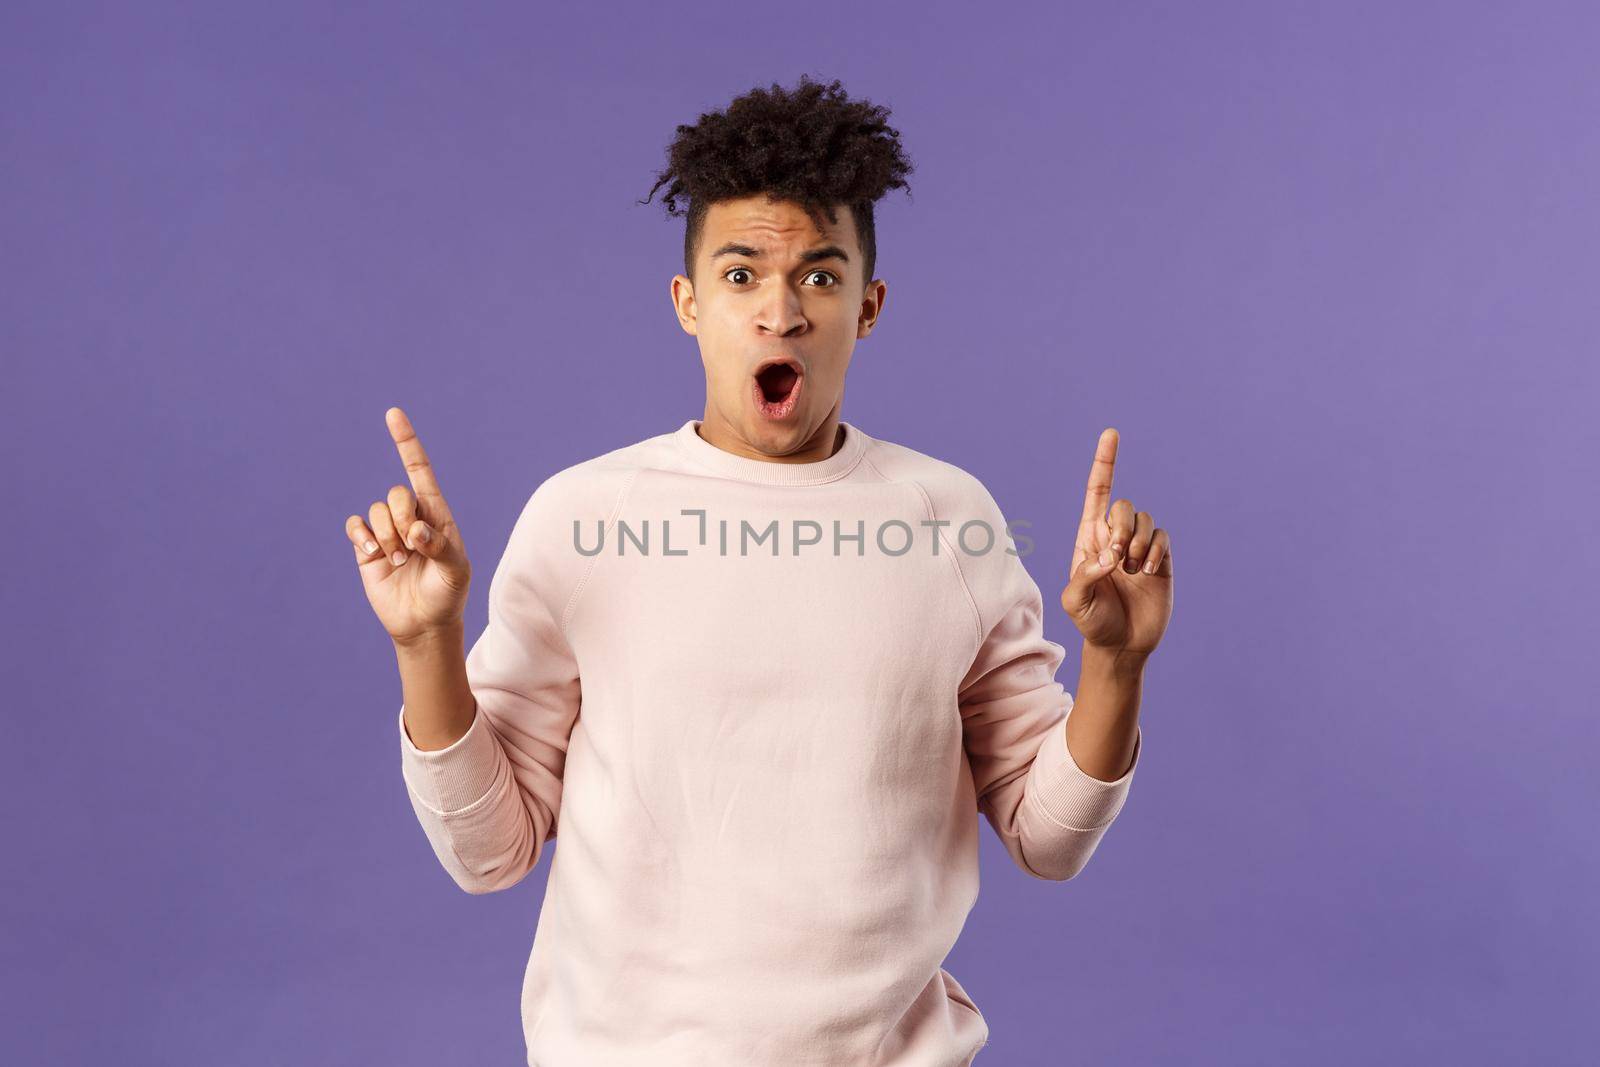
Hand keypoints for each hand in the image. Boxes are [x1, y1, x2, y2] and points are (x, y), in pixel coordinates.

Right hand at [345, 407, 471, 645]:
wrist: (424, 623)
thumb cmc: (448, 593)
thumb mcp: (455, 571)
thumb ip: (441, 547)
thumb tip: (417, 531)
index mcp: (437, 514)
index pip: (420, 470)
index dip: (406, 442)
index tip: (393, 414)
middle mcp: (411, 516)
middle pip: (396, 494)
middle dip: (402, 520)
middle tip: (412, 550)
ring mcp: (388, 531)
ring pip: (376, 512)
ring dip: (387, 538)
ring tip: (400, 562)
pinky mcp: (368, 547)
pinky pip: (355, 526)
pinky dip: (362, 537)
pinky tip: (374, 554)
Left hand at [1059, 428, 1172, 657]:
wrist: (1121, 645)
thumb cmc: (1092, 622)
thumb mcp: (1075, 601)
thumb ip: (1085, 574)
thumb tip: (1109, 555)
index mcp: (1088, 539)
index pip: (1097, 492)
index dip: (1104, 463)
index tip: (1110, 434)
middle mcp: (1114, 537)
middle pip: (1122, 505)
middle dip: (1121, 527)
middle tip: (1117, 559)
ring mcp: (1139, 547)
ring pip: (1146, 519)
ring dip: (1139, 543)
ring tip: (1131, 570)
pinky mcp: (1161, 559)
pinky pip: (1163, 537)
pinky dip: (1156, 551)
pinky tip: (1147, 573)